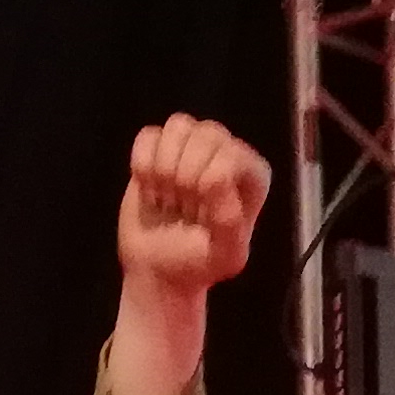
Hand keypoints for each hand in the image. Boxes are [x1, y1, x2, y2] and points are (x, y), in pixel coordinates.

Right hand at [117, 113, 267, 295]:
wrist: (158, 269)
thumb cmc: (197, 264)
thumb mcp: (225, 256)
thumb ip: (231, 222)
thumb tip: (215, 177)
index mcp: (252, 175)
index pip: (230, 154)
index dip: (207, 184)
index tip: (200, 215)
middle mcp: (226, 152)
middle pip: (206, 133)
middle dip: (185, 176)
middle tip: (182, 208)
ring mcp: (193, 146)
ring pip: (179, 125)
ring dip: (164, 167)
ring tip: (167, 197)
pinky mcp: (160, 148)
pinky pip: (149, 135)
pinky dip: (142, 163)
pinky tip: (149, 187)